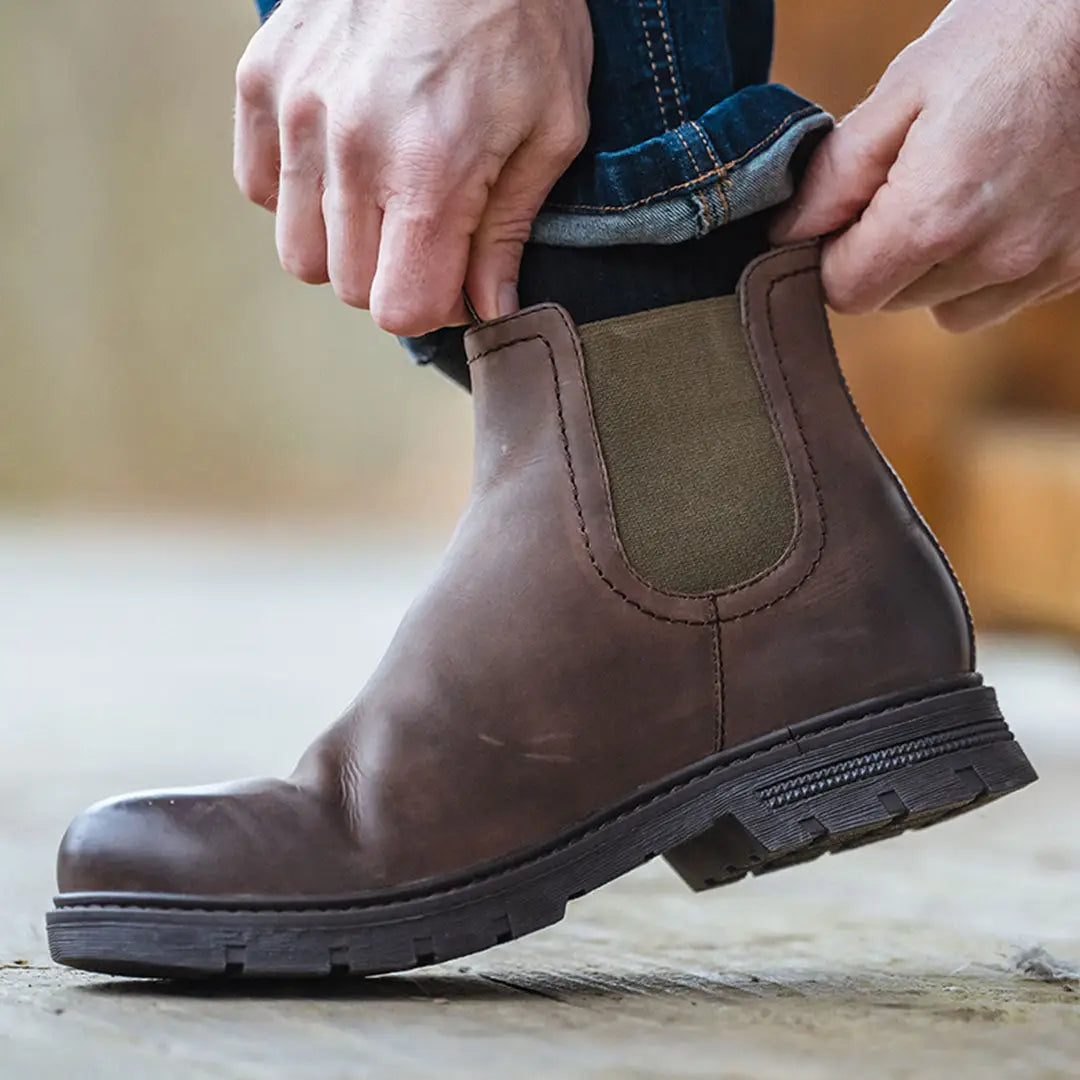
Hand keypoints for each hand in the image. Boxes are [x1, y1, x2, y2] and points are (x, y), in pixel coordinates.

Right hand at [233, 0, 591, 332]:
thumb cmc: (520, 16)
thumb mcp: (550, 128)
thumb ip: (509, 229)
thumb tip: (490, 307)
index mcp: (429, 172)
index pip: (400, 309)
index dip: (435, 307)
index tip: (457, 280)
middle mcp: (350, 150)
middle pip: (350, 287)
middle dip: (395, 277)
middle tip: (430, 236)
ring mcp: (296, 112)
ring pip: (300, 251)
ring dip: (343, 245)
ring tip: (385, 197)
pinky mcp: (261, 79)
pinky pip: (261, 188)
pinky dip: (299, 195)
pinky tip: (343, 162)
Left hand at [771, 0, 1079, 331]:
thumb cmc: (1009, 36)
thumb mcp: (904, 90)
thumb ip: (834, 175)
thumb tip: (785, 235)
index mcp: (937, 216)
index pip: (846, 292)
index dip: (832, 255)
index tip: (844, 214)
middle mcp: (995, 256)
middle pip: (893, 299)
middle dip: (883, 254)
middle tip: (910, 181)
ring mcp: (1044, 267)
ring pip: (946, 306)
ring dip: (935, 267)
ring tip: (964, 187)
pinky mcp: (1078, 266)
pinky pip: (1002, 297)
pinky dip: (988, 267)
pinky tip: (1004, 202)